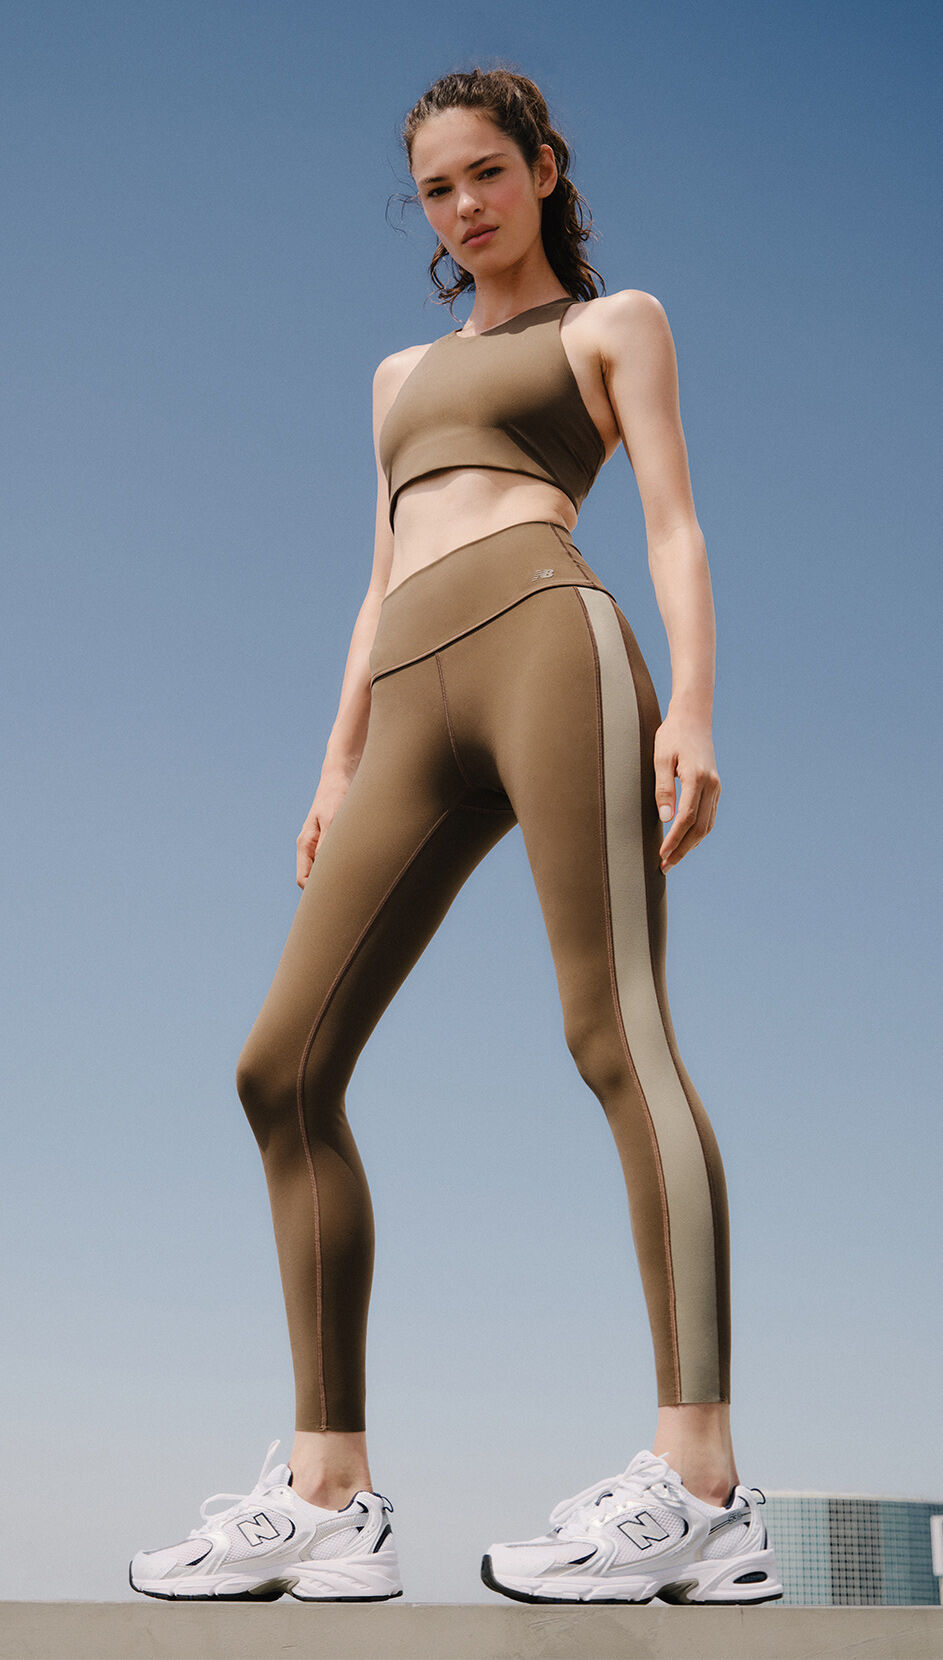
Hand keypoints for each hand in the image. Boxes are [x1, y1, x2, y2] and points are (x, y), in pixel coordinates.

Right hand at [296, 765, 355, 887]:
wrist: (342, 776)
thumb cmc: (337, 795)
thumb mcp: (333, 819)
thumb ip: (327, 844)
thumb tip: (325, 870)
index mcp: (306, 844)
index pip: (304, 879)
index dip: (315, 893)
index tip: (334, 898)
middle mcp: (311, 847)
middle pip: (313, 879)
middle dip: (327, 889)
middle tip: (349, 898)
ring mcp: (321, 844)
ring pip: (325, 871)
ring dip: (337, 878)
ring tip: (357, 885)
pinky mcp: (333, 840)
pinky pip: (335, 861)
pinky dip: (344, 868)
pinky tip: (361, 870)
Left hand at [653, 709, 719, 871]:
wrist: (693, 718)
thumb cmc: (672, 736)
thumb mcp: (660, 759)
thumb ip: (663, 788)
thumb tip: (666, 819)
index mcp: (697, 778)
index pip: (687, 818)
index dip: (674, 840)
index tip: (661, 854)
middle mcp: (711, 785)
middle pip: (700, 827)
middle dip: (682, 850)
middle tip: (664, 866)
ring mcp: (716, 787)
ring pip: (707, 825)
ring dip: (691, 845)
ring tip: (673, 859)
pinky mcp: (715, 787)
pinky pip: (709, 817)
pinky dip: (698, 833)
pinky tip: (685, 842)